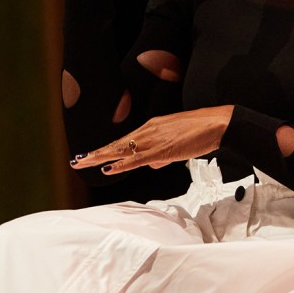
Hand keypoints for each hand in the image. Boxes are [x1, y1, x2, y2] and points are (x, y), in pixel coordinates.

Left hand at [70, 106, 234, 174]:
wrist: (218, 124)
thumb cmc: (202, 132)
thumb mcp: (178, 144)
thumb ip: (163, 155)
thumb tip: (152, 165)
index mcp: (152, 127)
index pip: (124, 140)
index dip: (106, 149)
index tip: (90, 155)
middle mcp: (148, 131)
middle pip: (116, 144)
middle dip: (95, 153)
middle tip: (75, 160)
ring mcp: (153, 140)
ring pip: (121, 151)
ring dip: (100, 157)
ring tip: (82, 162)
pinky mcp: (162, 149)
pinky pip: (136, 159)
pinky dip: (121, 164)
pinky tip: (108, 168)